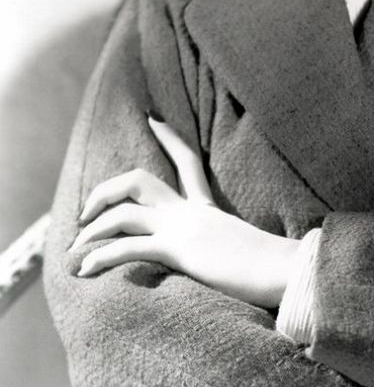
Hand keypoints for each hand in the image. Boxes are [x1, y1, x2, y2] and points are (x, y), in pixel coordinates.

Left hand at [68, 113, 299, 308]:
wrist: (284, 269)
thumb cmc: (272, 266)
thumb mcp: (244, 247)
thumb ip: (227, 245)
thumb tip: (232, 259)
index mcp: (208, 208)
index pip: (188, 161)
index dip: (169, 136)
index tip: (153, 116)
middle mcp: (192, 211)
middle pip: (140, 180)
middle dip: (105, 191)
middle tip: (86, 211)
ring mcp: (184, 228)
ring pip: (125, 213)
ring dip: (93, 229)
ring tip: (76, 250)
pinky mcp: (179, 250)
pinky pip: (130, 247)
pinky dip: (101, 256)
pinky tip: (85, 270)